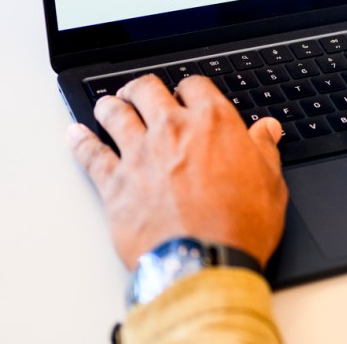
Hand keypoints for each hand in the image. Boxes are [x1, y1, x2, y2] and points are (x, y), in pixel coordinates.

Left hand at [66, 74, 288, 269]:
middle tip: (142, 93)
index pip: (195, 86)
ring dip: (111, 106)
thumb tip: (267, 130)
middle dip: (144, 89)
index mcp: (214, 123)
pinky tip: (76, 134)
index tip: (189, 94)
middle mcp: (173, 130)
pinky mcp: (115, 184)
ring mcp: (140, 155)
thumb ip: (264, 150)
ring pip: (115, 114)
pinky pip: (91, 154)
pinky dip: (81, 141)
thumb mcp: (270, 183)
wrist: (204, 261)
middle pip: (148, 90)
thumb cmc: (240, 224)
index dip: (191, 88)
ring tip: (110, 105)